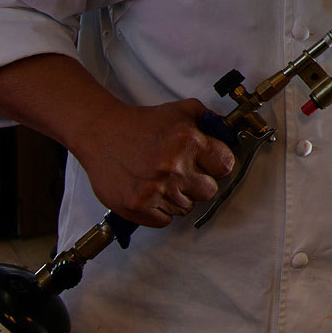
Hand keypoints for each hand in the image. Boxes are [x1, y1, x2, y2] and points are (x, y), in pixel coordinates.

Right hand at [74, 97, 235, 227]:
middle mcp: (173, 167)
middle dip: (198, 183)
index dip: (217, 164)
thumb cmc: (140, 123)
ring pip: (186, 208)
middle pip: (209, 191)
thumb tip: (232, 133)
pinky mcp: (137, 207)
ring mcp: (155, 189)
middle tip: (182, 173)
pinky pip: (165, 221)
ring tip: (161, 179)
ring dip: (178, 197)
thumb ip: (210, 120)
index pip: (225, 166)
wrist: (99, 133)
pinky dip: (160, 211)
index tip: (209, 164)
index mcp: (188, 141)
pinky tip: (151, 192)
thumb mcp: (180, 111)